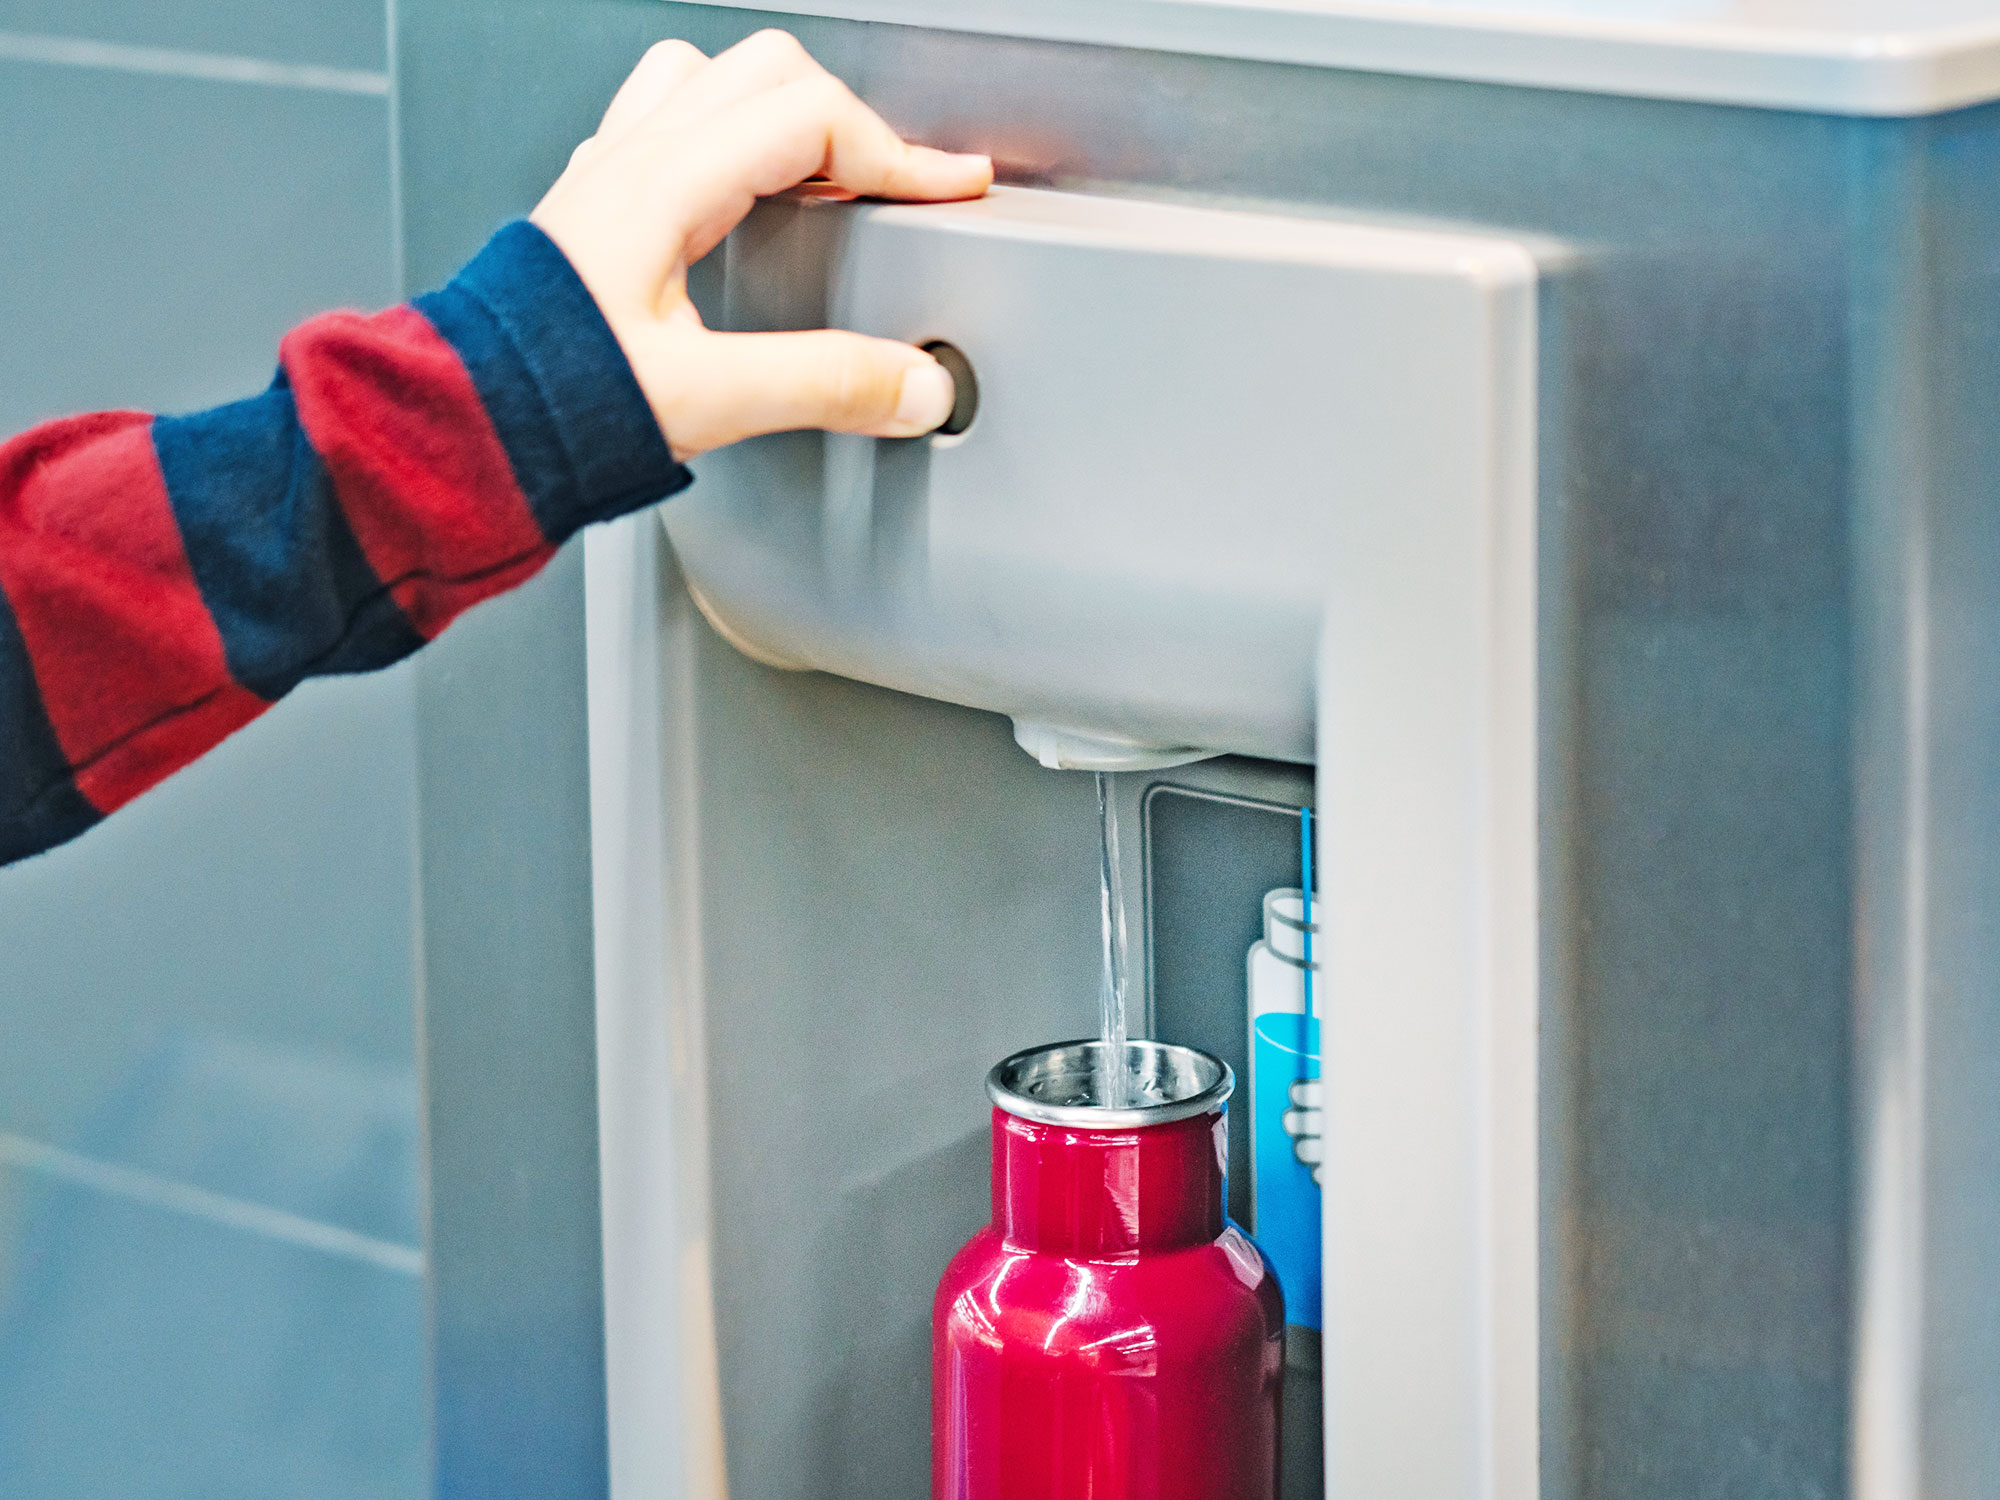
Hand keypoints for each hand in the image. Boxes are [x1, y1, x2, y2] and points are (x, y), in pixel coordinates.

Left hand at [531, 31, 992, 460]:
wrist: (465, 424)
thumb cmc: (552, 402)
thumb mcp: (706, 400)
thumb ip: (822, 385)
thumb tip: (915, 384)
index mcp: (663, 184)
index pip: (814, 118)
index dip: (902, 154)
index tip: (953, 188)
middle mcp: (631, 160)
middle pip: (769, 73)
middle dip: (852, 122)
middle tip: (900, 183)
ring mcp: (606, 175)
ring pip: (711, 81)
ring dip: (781, 115)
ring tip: (827, 175)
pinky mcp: (592, 208)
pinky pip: (667, 124)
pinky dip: (727, 140)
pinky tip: (742, 196)